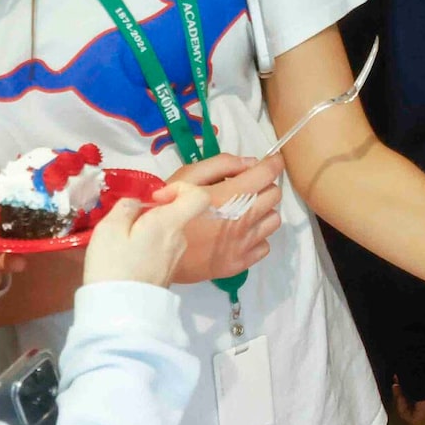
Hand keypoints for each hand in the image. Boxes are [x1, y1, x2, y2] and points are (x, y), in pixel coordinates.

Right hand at [84, 180, 207, 287]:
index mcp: (170, 224)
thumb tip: (137, 203)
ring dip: (148, 232)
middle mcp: (180, 239)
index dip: (180, 189)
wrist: (119, 312)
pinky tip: (128, 259)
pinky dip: (148, 247)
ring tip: (122, 243)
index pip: (199, 197)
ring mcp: (177, 258)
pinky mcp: (169, 273)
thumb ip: (126, 208)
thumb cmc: (113, 265)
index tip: (155, 198)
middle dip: (152, 214)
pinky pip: (162, 250)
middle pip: (177, 215)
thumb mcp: (109, 228)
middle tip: (124, 225)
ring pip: (168, 233)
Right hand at [169, 151, 280, 284]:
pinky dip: (257, 237)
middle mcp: (244, 219)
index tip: (270, 161)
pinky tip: (239, 234)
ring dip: (263, 211)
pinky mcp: (239, 263)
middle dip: (264, 186)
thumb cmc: (164, 209)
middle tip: (246, 187)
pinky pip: (264, 246)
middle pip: (275, 195)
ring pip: (273, 220)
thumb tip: (250, 163)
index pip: (268, 173)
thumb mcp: (186, 177)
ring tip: (243, 211)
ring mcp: (244, 244)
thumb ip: (221, 165)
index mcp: (231, 195)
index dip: (273, 163)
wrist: (149, 254)